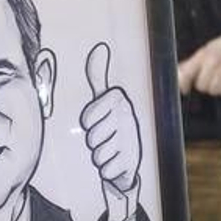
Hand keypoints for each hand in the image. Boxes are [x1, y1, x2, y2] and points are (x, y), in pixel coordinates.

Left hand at [80, 42, 141, 220]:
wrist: (130, 159)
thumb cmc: (113, 127)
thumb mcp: (106, 100)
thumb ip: (99, 77)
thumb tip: (99, 50)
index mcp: (118, 101)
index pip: (87, 119)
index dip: (88, 124)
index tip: (97, 122)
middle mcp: (127, 117)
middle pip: (91, 138)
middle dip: (94, 142)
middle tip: (105, 138)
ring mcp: (131, 140)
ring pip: (97, 155)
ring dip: (100, 157)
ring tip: (111, 150)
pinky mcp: (133, 163)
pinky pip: (106, 170)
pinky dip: (108, 171)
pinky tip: (116, 164)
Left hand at [177, 34, 220, 97]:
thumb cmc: (220, 50)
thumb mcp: (202, 53)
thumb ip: (188, 66)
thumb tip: (179, 81)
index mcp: (203, 55)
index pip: (187, 74)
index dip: (184, 84)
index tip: (185, 89)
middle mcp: (215, 63)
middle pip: (202, 86)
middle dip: (203, 83)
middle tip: (209, 77)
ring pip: (214, 91)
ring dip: (215, 88)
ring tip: (219, 79)